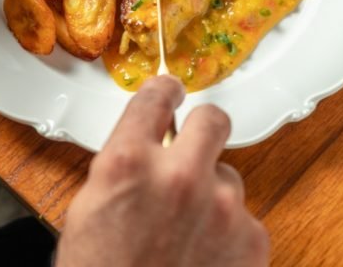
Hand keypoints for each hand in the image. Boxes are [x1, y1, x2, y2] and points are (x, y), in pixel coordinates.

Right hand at [56, 75, 268, 266]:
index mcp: (128, 162)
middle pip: (211, 118)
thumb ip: (124, 160)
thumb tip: (148, 136)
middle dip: (202, 127)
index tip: (171, 91)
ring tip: (189, 226)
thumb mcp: (91, 206)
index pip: (157, 96)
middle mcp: (179, 175)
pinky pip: (244, 215)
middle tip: (193, 143)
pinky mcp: (251, 239)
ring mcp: (221, 207)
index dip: (165, 91)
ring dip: (212, 190)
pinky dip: (228, 228)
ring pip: (228, 174)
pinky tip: (205, 252)